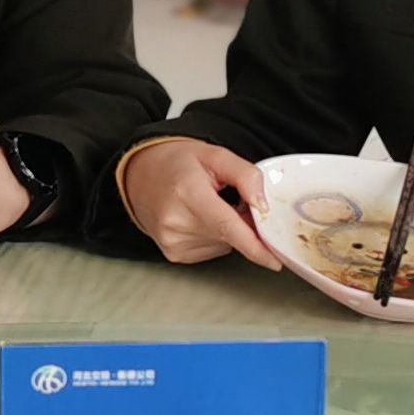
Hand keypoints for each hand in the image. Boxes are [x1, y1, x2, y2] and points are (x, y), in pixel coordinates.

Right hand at [120, 138, 280, 268]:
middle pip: (230, 235)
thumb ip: (245, 175)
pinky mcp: (174, 253)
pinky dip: (215, 236)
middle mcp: (177, 221)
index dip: (254, 246)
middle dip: (242, 222)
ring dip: (227, 229)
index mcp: (188, 193)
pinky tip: (200, 219)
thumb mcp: (215, 155)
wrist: (139, 175)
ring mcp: (173, 241)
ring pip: (224, 244)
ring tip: (208, 206)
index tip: (274, 259)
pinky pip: (212, 250)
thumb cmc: (175, 163)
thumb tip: (262, 205)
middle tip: (230, 199)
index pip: (227, 225)